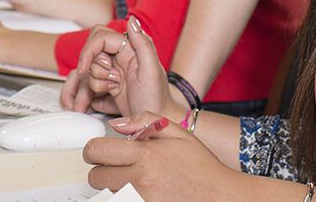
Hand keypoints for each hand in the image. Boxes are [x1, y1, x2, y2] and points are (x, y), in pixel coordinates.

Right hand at [61, 16, 176, 118]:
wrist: (155, 126)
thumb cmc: (157, 100)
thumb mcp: (152, 71)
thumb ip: (143, 44)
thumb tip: (132, 20)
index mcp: (130, 49)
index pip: (101, 38)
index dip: (89, 51)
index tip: (84, 68)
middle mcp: (120, 57)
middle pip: (91, 53)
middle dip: (92, 69)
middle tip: (108, 82)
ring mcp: (113, 72)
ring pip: (88, 70)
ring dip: (91, 84)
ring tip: (107, 93)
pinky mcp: (108, 86)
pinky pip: (88, 85)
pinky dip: (88, 95)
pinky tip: (98, 101)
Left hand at [83, 112, 244, 200]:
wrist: (221, 196)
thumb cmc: (201, 167)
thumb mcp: (177, 133)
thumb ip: (145, 121)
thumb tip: (117, 124)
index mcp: (145, 155)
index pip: (96, 151)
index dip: (94, 150)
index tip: (100, 151)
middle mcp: (140, 179)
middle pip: (96, 177)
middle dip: (103, 170)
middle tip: (118, 167)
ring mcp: (141, 199)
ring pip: (108, 193)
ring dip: (115, 186)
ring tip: (135, 180)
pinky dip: (125, 197)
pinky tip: (141, 191)